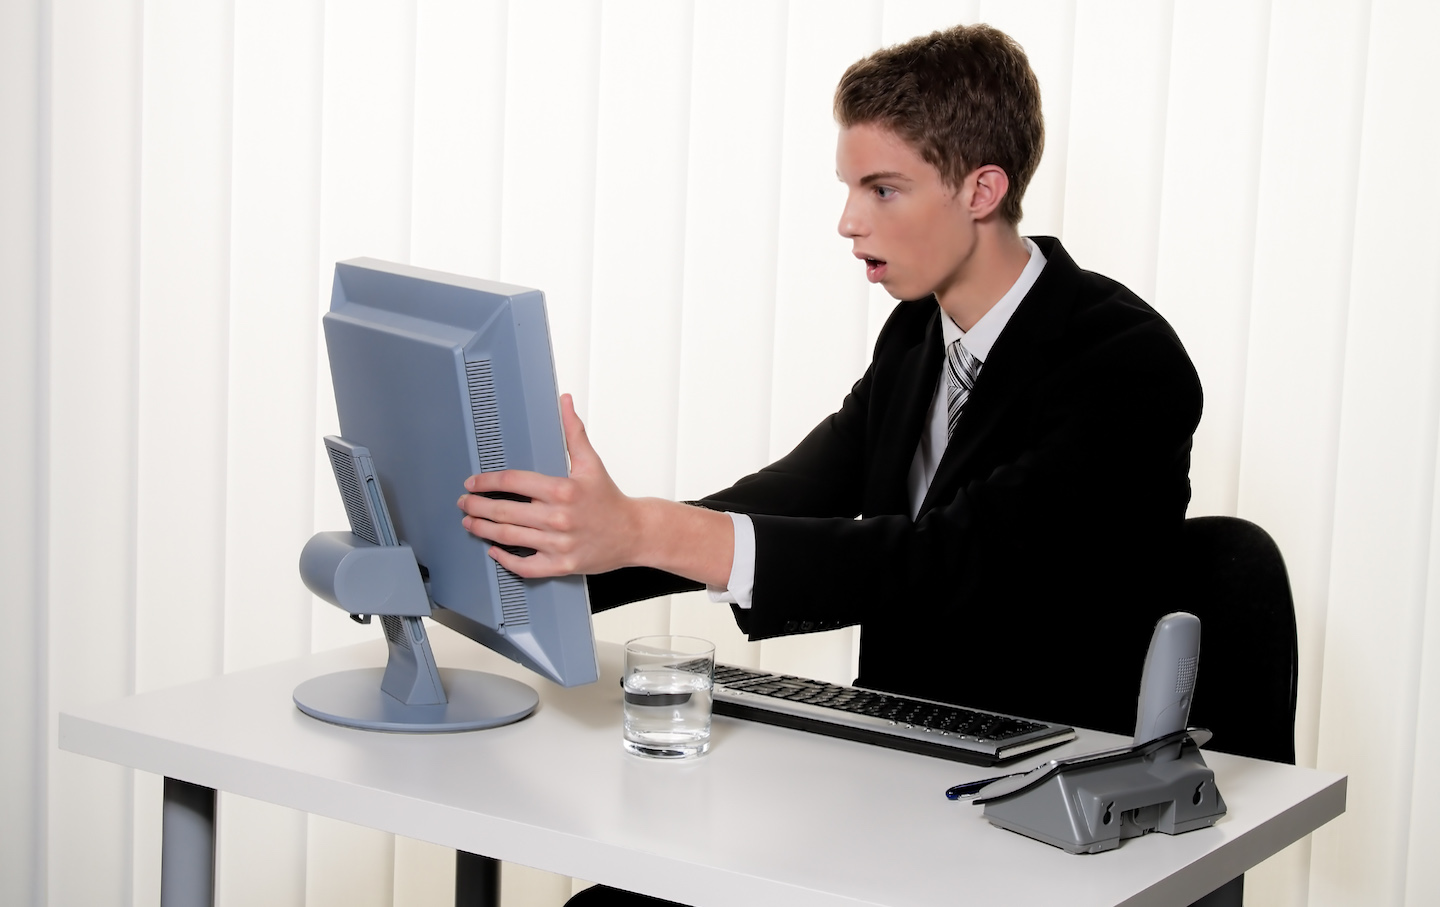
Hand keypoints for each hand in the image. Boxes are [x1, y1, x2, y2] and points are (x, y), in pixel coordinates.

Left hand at [457, 394, 641, 577]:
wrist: (633, 533)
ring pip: (509, 537)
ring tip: (470, 523)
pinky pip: (525, 566)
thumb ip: (573, 432)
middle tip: (464, 503)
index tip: (474, 483)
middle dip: (477, 507)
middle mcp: (558, 518)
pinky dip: (505, 560)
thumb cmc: (610, 500)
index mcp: (563, 490)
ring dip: (483, 529)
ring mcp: (559, 544)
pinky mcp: (560, 565)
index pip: (513, 482)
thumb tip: (564, 403)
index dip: (487, 481)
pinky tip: (494, 550)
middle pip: (504, 511)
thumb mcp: (591, 463)